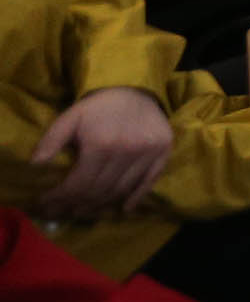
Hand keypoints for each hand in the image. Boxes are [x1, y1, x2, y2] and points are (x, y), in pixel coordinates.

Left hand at [32, 86, 174, 215]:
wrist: (135, 89)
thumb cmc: (98, 107)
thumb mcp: (70, 117)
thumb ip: (51, 141)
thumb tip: (35, 167)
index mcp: (102, 144)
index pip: (79, 184)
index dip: (60, 198)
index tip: (46, 205)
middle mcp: (128, 151)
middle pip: (100, 191)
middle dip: (76, 205)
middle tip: (62, 212)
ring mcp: (148, 153)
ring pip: (121, 190)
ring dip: (101, 205)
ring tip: (84, 210)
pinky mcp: (163, 153)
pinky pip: (149, 182)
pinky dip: (136, 198)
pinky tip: (123, 208)